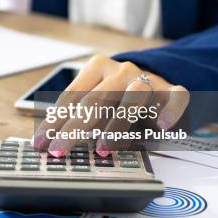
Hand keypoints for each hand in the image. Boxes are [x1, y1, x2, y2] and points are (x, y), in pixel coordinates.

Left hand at [32, 55, 188, 156]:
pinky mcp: (174, 90)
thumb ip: (79, 116)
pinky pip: (175, 98)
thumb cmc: (119, 99)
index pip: (72, 96)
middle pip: (96, 99)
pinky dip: (169, 112)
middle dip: (74, 128)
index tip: (42, 143)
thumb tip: (51, 142)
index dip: (55, 121)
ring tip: (103, 149)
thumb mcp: (98, 103)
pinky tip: (161, 127)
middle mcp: (122, 70)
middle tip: (60, 150)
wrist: (159, 84)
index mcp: (97, 68)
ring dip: (116, 125)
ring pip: (133, 98)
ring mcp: (149, 79)